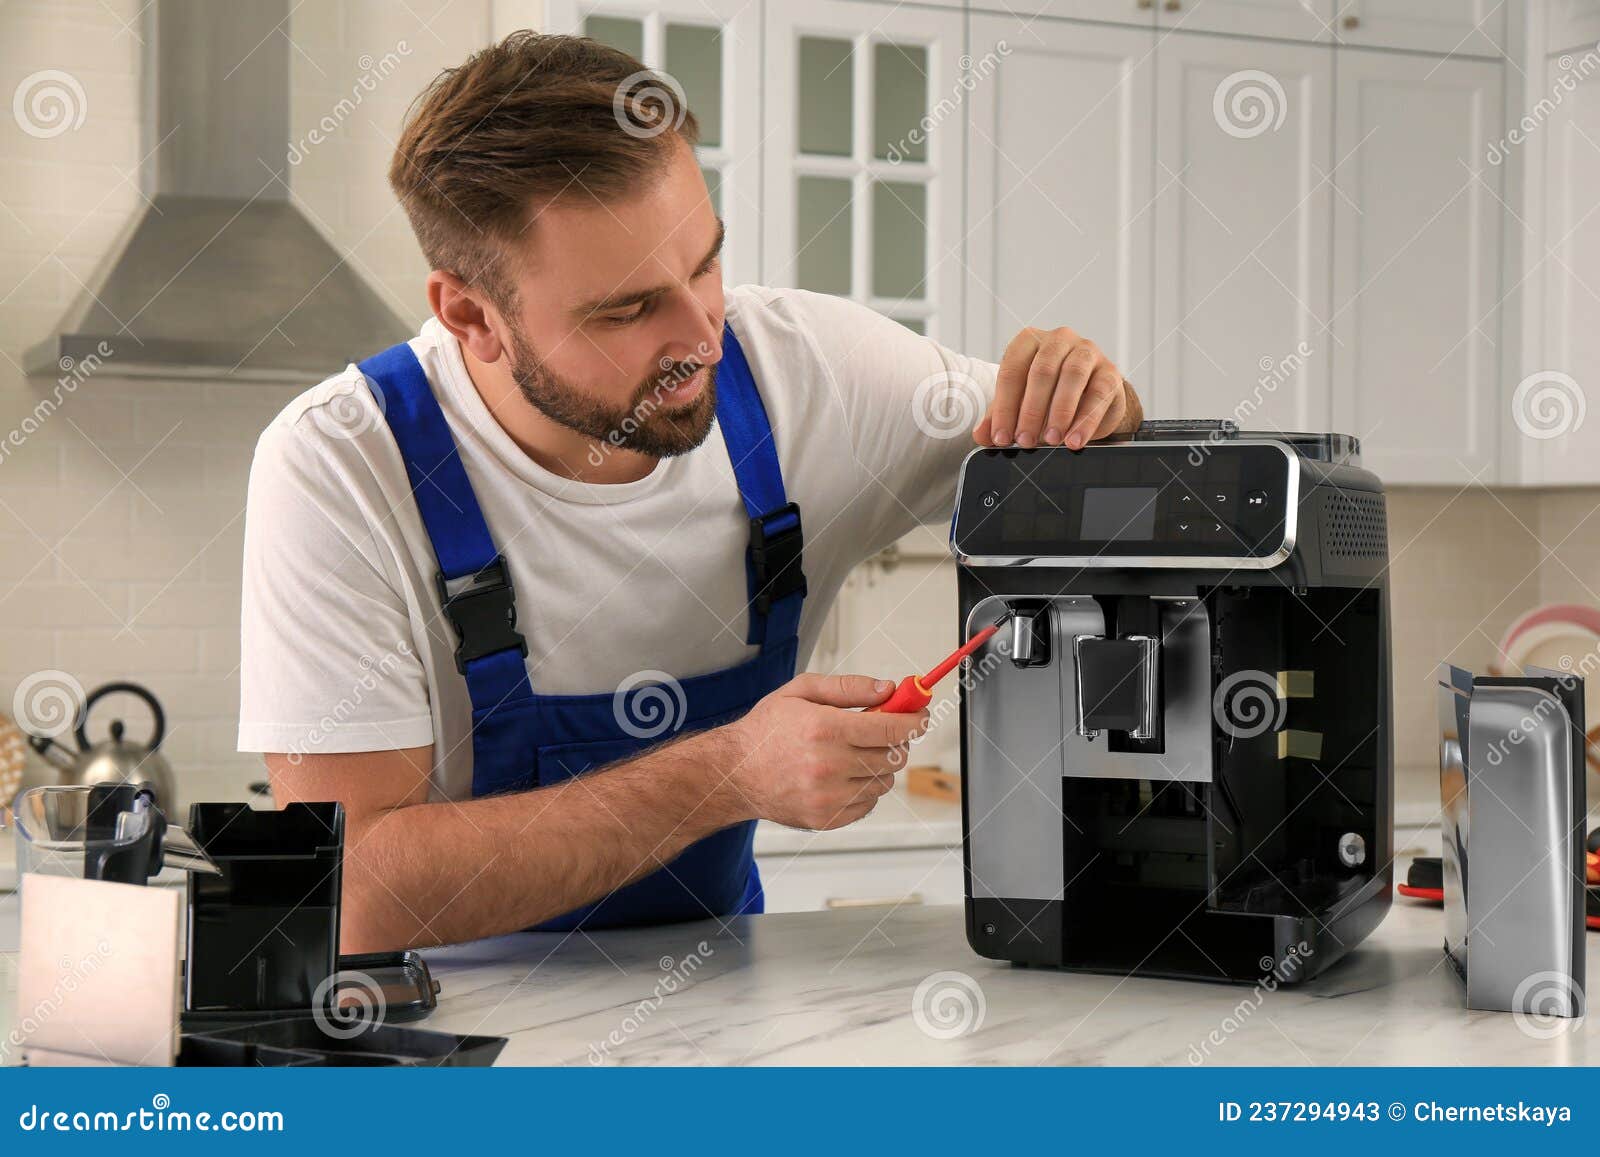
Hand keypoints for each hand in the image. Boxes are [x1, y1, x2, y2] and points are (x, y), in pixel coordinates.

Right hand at [718, 673, 927, 830]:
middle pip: (894, 756)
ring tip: (854, 753)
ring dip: (879, 765)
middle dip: (897, 740)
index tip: (920, 715)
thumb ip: (848, 688)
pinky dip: (865, 789)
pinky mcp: (828, 818)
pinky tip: (842, 775)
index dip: (913, 720)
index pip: (891, 727)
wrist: (735, 773)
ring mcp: (829, 797)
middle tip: (884, 730)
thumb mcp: (801, 691)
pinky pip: (868, 804)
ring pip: (884, 781)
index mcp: (824, 729)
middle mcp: (828, 766)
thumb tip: (888, 689)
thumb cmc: (766, 731)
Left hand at [975, 326, 1140, 449]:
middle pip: (1042, 371)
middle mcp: (1059, 339)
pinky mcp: (1110, 371)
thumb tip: (982, 435)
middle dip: (1031, 411)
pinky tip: (1075, 439)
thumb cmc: (1048, 393)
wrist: (1090, 394)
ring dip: (1060, 412)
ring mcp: (1087, 352)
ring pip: (1072, 376)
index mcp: (1029, 341)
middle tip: (1025, 441)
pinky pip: (1099, 392)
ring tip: (1051, 440)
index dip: (1004, 407)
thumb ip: (999, 417)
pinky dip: (1086, 420)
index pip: (1012, 371)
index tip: (1000, 437)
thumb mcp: (1019, 402)